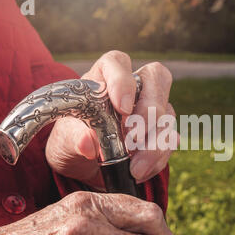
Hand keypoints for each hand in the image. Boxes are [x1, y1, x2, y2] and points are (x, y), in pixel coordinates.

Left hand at [45, 51, 178, 187]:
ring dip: (154, 143)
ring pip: (167, 113)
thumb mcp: (64, 142)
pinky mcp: (161, 131)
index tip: (121, 108)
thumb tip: (88, 143)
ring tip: (134, 168)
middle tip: (135, 137)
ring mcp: (151, 108)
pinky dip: (158, 158)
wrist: (84, 166)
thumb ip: (74, 139)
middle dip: (150, 109)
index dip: (123, 81)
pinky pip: (170, 141)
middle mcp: (132, 87)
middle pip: (157, 78)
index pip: (118, 62)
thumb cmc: (72, 142)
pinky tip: (139, 172)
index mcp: (103, 77)